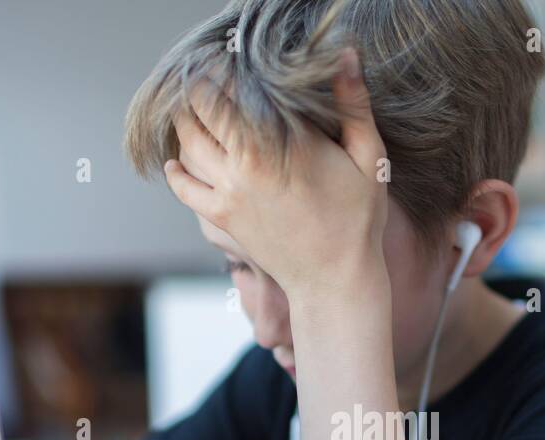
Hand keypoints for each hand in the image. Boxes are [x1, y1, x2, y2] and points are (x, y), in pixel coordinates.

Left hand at [164, 48, 388, 301]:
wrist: (335, 279)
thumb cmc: (358, 218)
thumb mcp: (368, 157)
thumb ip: (353, 104)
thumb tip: (344, 53)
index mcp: (284, 138)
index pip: (236, 85)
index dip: (229, 70)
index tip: (235, 66)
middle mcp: (248, 159)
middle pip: (203, 107)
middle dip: (202, 90)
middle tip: (211, 84)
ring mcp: (230, 189)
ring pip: (188, 141)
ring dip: (186, 122)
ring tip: (194, 113)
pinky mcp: (221, 216)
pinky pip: (183, 187)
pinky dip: (176, 171)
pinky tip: (178, 161)